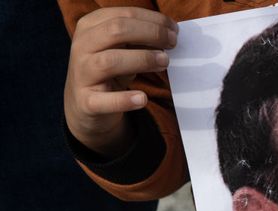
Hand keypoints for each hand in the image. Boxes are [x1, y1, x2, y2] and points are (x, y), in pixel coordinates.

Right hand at [64, 7, 177, 156]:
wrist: (86, 104)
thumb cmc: (110, 71)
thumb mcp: (122, 49)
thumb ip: (139, 38)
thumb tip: (169, 33)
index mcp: (89, 27)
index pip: (123, 15)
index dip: (152, 20)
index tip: (174, 29)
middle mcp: (81, 47)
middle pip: (116, 31)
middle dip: (150, 34)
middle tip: (172, 44)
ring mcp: (82, 74)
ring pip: (110, 61)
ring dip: (142, 60)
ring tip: (164, 63)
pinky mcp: (86, 102)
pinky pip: (104, 100)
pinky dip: (125, 99)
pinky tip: (142, 98)